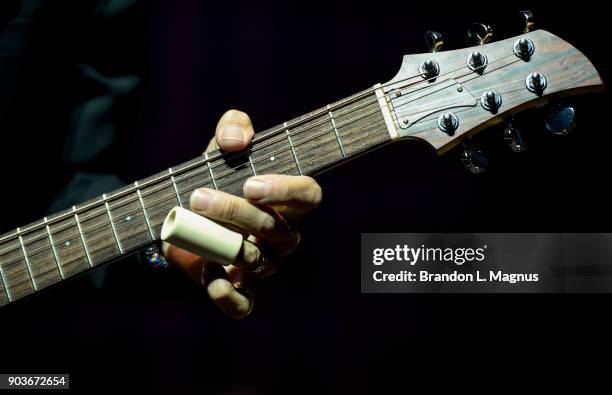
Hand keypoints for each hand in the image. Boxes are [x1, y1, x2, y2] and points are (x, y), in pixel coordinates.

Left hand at [163, 110, 321, 318]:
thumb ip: (232, 128)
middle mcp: (282, 235)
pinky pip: (245, 303)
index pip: (308, 195)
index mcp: (286, 202)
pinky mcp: (240, 289)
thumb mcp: (219, 151)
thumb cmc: (213, 182)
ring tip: (192, 225)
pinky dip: (230, 297)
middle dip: (237, 212)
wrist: (182, 224)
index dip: (287, 190)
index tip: (251, 184)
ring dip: (223, 244)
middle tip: (198, 196)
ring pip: (256, 259)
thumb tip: (237, 140)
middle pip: (278, 229)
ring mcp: (264, 265)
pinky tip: (213, 278)